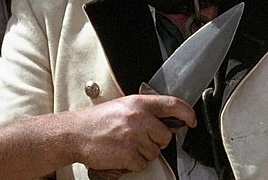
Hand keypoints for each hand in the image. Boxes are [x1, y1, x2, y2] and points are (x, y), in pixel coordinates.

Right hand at [70, 94, 195, 172]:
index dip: (187, 112)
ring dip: (143, 153)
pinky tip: (121, 153)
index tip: (192, 120)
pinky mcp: (128, 153)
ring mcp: (134, 136)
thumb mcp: (124, 107)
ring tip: (126, 144)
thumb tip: (171, 124)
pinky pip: (142, 164)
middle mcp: (139, 118)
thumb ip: (147, 112)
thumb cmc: (98, 120)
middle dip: (156, 141)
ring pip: (154, 152)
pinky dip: (133, 163)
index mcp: (139, 103)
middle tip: (139, 138)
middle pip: (165, 136)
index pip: (172, 104)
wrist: (75, 133)